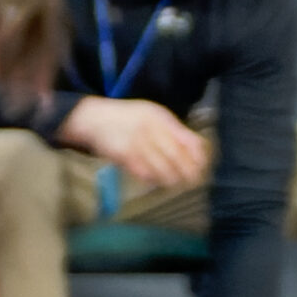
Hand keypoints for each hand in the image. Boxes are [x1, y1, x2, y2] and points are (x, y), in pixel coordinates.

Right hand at [57, 95, 207, 190]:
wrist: (94, 118)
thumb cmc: (129, 118)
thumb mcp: (153, 114)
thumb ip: (175, 130)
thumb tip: (199, 150)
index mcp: (160, 118)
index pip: (188, 140)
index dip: (199, 157)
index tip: (202, 166)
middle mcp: (149, 129)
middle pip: (177, 157)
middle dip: (188, 172)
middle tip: (193, 181)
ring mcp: (136, 143)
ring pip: (162, 169)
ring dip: (171, 179)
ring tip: (175, 182)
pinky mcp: (123, 156)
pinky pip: (144, 173)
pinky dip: (152, 179)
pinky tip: (155, 179)